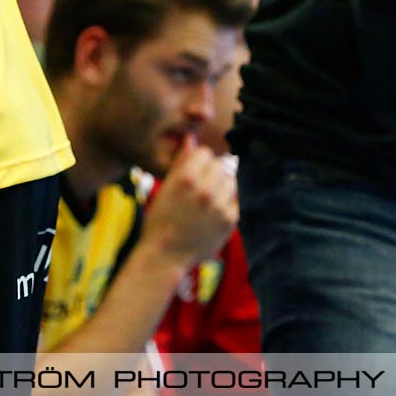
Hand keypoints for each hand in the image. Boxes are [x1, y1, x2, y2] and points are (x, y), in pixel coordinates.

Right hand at [144, 138, 237, 267]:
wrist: (165, 256)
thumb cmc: (161, 220)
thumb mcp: (165, 188)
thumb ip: (181, 162)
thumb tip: (191, 138)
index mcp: (186, 178)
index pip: (205, 153)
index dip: (198, 163)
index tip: (192, 176)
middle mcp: (205, 190)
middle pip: (220, 165)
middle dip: (211, 174)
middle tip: (200, 190)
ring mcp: (219, 205)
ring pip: (230, 181)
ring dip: (222, 187)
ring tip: (207, 203)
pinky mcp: (230, 220)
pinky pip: (235, 200)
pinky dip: (227, 204)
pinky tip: (213, 215)